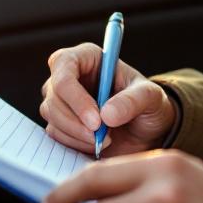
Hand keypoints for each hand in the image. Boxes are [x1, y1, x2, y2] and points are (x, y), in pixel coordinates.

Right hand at [41, 43, 176, 155]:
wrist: (146, 130)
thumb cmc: (148, 104)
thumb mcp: (150, 97)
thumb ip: (132, 101)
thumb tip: (106, 114)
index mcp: (88, 57)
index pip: (64, 64)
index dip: (75, 94)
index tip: (96, 121)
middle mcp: (69, 75)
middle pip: (54, 95)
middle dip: (76, 122)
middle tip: (104, 138)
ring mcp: (62, 99)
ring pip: (51, 116)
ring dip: (77, 134)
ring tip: (106, 140)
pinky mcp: (59, 122)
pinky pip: (54, 134)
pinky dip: (74, 144)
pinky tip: (96, 144)